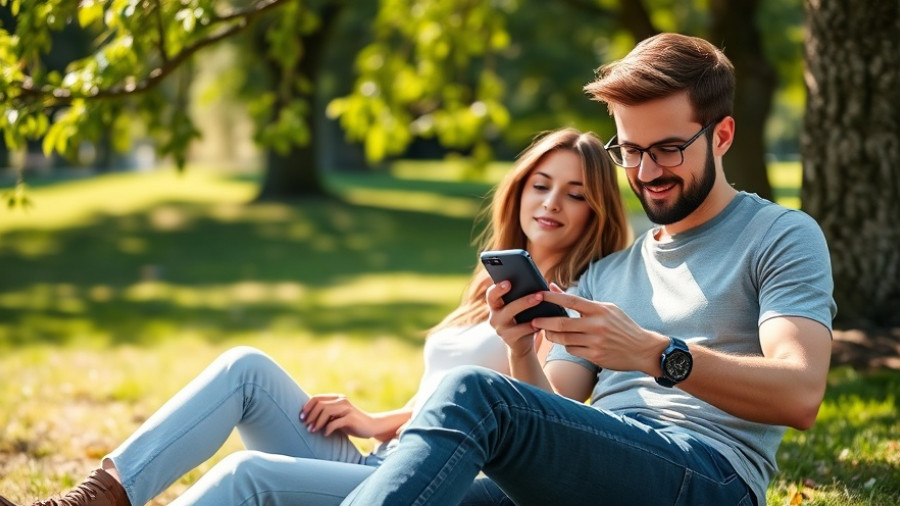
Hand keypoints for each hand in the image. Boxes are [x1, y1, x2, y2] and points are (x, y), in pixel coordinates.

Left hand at [300, 394, 375, 437]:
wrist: (371, 426)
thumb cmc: (350, 423)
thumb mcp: (337, 417)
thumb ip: (326, 414)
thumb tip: (306, 418)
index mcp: (337, 398)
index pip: (317, 398)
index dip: (307, 407)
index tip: (301, 418)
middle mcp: (341, 400)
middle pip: (320, 404)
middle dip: (310, 415)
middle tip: (306, 426)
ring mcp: (347, 408)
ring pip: (326, 411)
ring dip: (317, 422)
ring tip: (312, 431)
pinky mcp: (351, 418)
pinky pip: (335, 422)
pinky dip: (327, 429)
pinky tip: (325, 435)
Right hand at [486, 280, 545, 357]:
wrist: (522, 342)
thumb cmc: (523, 318)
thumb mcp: (521, 306)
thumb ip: (524, 294)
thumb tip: (541, 283)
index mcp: (496, 305)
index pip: (491, 294)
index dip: (498, 288)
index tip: (509, 282)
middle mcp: (494, 316)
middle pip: (505, 306)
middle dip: (521, 299)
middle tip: (538, 294)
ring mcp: (500, 328)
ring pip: (511, 315)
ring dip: (526, 306)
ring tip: (540, 301)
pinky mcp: (509, 338)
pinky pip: (520, 331)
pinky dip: (531, 325)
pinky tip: (542, 320)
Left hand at [534, 290, 668, 374]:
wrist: (642, 349)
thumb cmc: (621, 325)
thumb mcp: (606, 309)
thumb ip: (579, 301)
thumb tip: (553, 287)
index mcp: (599, 309)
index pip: (570, 300)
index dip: (551, 297)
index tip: (538, 294)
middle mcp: (596, 325)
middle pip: (561, 324)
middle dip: (543, 323)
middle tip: (533, 321)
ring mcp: (595, 342)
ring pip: (563, 339)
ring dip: (552, 336)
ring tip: (546, 332)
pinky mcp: (595, 356)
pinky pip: (572, 350)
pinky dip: (567, 346)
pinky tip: (568, 342)